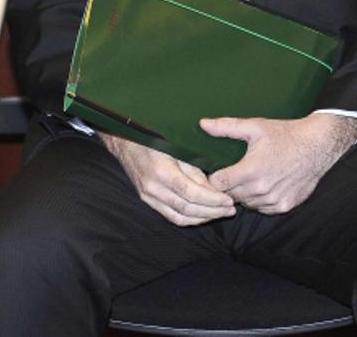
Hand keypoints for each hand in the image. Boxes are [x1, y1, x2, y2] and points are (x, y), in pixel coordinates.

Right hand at [100, 132, 234, 225]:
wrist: (126, 141)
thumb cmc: (154, 137)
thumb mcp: (177, 145)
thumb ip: (194, 167)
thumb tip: (213, 187)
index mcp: (161, 171)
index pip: (191, 194)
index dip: (212, 200)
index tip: (229, 200)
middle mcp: (153, 188)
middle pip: (187, 209)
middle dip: (212, 212)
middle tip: (230, 209)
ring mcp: (148, 196)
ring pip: (179, 217)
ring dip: (203, 218)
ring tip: (221, 213)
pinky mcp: (147, 200)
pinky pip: (170, 216)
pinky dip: (189, 218)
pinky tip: (203, 215)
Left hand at [203, 113, 356, 213]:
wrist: (317, 146)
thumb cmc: (285, 134)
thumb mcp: (255, 126)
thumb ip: (226, 127)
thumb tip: (202, 124)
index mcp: (250, 170)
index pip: (218, 184)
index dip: (214, 177)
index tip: (217, 170)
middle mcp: (260, 189)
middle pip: (230, 196)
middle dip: (229, 186)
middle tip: (234, 172)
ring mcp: (273, 200)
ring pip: (246, 204)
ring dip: (244, 194)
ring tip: (250, 178)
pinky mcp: (284, 206)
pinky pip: (263, 209)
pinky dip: (260, 200)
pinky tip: (265, 184)